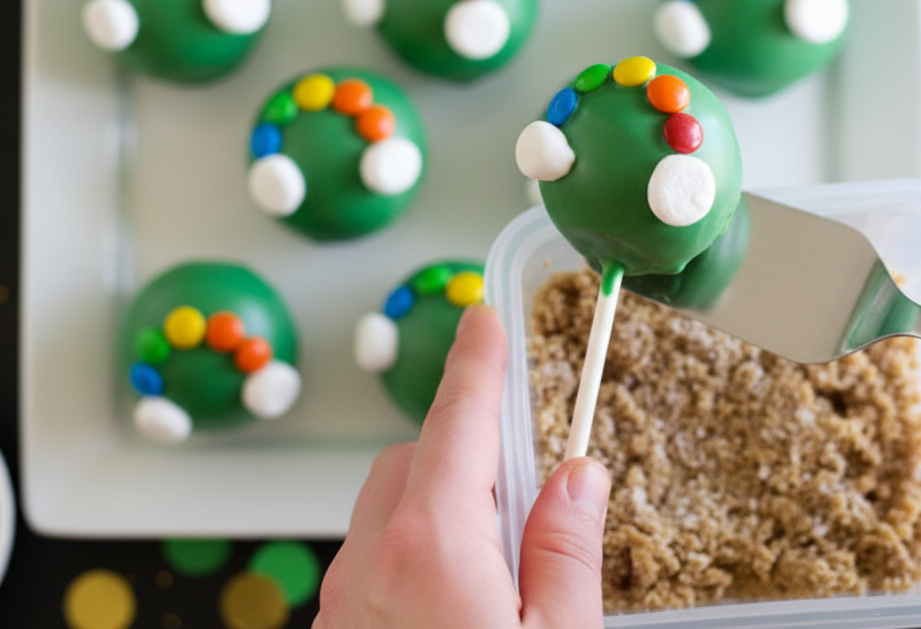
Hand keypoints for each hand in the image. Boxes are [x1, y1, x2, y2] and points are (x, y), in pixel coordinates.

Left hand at [315, 303, 611, 628]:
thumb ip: (566, 553)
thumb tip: (577, 480)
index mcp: (433, 549)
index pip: (458, 423)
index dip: (476, 364)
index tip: (484, 319)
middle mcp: (370, 565)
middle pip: (415, 464)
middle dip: (466, 458)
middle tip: (527, 501)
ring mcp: (343, 606)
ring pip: (386, 517)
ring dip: (438, 516)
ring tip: (499, 575)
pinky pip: (371, 569)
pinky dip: (413, 564)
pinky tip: (456, 611)